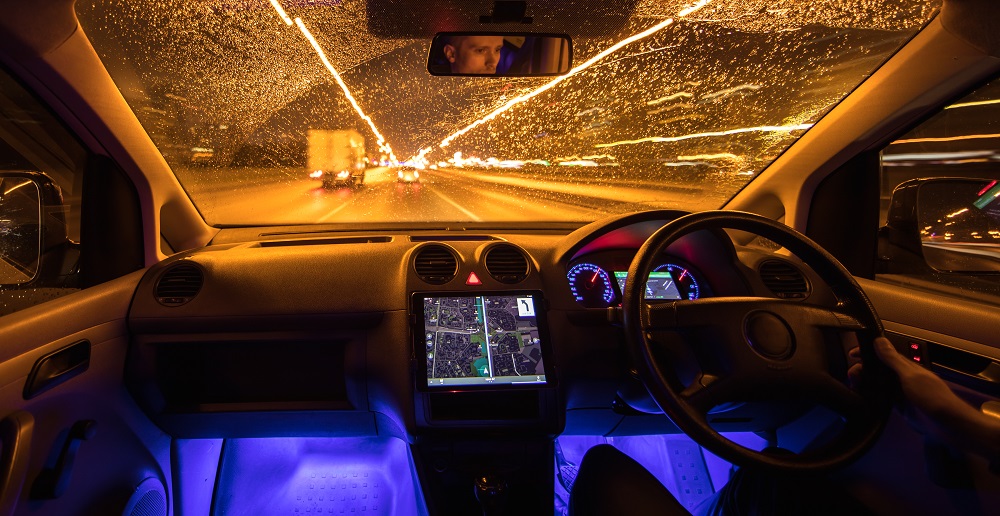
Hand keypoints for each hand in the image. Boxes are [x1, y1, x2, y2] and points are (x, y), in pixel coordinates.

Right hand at [852, 337, 999, 464]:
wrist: (946, 424)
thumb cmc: (931, 396)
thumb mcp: (909, 375)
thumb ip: (893, 359)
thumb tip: (878, 340)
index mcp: (906, 367)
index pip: (883, 355)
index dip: (867, 353)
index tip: (852, 354)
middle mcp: (902, 377)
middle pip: (877, 370)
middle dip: (863, 370)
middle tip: (852, 378)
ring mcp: (900, 392)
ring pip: (877, 384)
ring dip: (865, 384)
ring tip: (854, 388)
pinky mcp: (899, 407)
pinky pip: (881, 399)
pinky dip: (871, 398)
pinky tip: (862, 399)